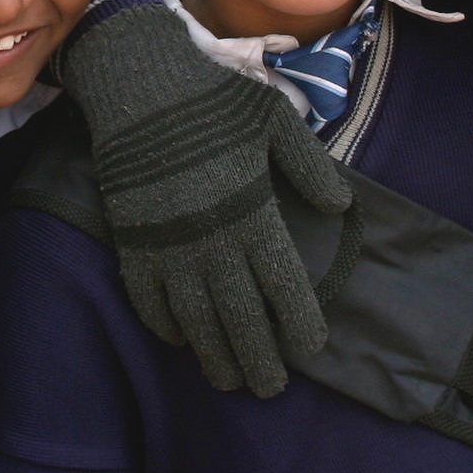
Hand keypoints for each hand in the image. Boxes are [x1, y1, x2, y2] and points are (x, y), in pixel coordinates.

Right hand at [59, 2, 352, 396]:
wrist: (140, 84)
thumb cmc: (214, 100)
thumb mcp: (275, 120)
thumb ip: (310, 166)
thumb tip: (340, 206)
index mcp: (252, 209)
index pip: (282, 283)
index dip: (298, 321)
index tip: (310, 346)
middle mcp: (211, 236)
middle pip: (240, 314)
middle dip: (258, 356)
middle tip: (270, 388)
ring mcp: (168, 242)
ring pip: (194, 316)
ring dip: (212, 353)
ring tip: (228, 381)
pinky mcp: (133, 238)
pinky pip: (147, 296)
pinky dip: (163, 324)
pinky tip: (179, 342)